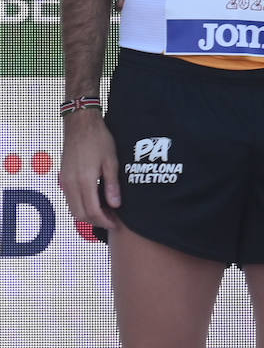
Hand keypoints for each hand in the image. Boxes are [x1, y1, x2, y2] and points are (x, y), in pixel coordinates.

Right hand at [57, 111, 122, 228]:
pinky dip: (81, 205)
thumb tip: (115, 205)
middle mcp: (70, 183)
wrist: (80, 124)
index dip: (104, 221)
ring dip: (87, 214)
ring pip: (72, 208)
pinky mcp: (63, 176)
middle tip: (112, 220)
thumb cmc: (99, 140)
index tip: (115, 223)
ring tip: (106, 211)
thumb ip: (112, 185)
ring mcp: (64, 180)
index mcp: (84, 180)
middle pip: (79, 214)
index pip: (92, 211)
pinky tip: (95, 201)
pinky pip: (70, 198)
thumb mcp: (111, 161)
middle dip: (95, 221)